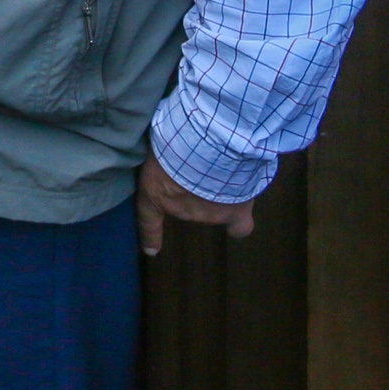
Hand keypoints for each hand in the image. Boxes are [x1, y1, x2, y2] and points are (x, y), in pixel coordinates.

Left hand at [136, 152, 255, 256]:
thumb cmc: (177, 138)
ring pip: (213, 206)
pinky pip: (240, 227)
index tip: (151, 251)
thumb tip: (169, 144)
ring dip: (217, 189)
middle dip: (193, 185)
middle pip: (187, 202)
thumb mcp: (158, 140)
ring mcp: (208, 214)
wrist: (212, 145)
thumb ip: (162, 153)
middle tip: (200, 160)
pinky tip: (242, 211)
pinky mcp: (236, 212)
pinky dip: (240, 222)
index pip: (147, 219)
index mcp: (156, 193)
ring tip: (223, 164)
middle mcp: (181, 210)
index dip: (150, 237)